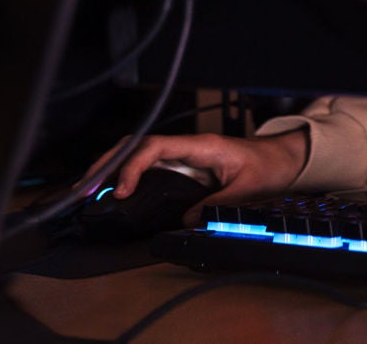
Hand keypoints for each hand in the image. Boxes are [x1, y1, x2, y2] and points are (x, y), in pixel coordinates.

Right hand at [80, 130, 308, 224]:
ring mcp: (183, 154)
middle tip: (84, 187)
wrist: (282, 159)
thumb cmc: (267, 167)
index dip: (132, 166)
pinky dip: (126, 173)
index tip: (119, 189)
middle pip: (137, 145)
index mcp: (201, 146)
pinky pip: (148, 163)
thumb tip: (187, 219)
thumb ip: (217, 204)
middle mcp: (187, 146)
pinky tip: (112, 188)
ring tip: (88, 188)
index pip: (155, 147)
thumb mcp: (247, 189)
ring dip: (112, 167)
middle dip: (107, 162)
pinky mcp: (183, 164)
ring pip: (138, 153)